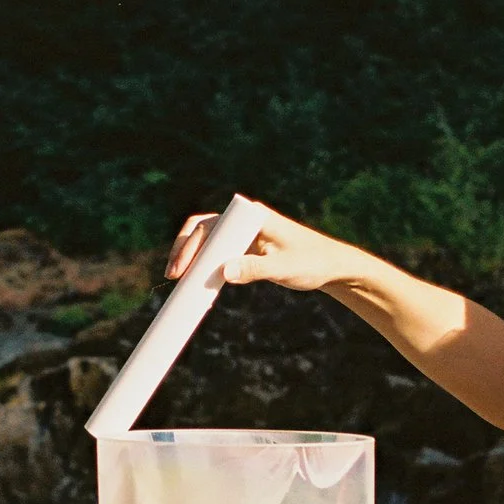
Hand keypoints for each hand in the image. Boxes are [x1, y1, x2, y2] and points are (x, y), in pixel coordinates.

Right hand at [164, 202, 366, 294]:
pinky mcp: (246, 248)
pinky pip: (218, 254)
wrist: (331, 266)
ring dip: (192, 261)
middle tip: (172, 278)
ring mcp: (244, 234)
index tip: (180, 270)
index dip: (190, 245)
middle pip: (202, 231)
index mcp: (252, 218)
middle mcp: (245, 222)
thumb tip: (223, 273)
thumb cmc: (312, 262)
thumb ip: (255, 269)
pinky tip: (197, 285)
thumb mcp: (284, 268)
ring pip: (208, 243)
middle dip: (184, 253)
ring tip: (179, 284)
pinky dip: (205, 267)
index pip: (209, 225)